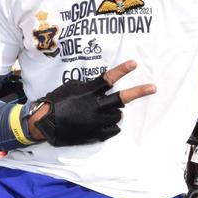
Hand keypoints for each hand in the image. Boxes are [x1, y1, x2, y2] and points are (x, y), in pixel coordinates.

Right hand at [31, 61, 155, 145]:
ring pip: (118, 115)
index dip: (123, 70)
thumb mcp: (70, 87)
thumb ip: (87, 85)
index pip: (109, 78)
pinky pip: (112, 129)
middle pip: (122, 98)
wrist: (44, 124)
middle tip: (153, 87)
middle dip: (139, 91)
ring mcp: (97, 122)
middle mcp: (96, 106)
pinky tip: (100, 123)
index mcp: (88, 92)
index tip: (135, 63)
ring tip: (103, 111)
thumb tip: (99, 85)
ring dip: (114, 111)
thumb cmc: (55, 102)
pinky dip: (109, 125)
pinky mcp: (96, 134)